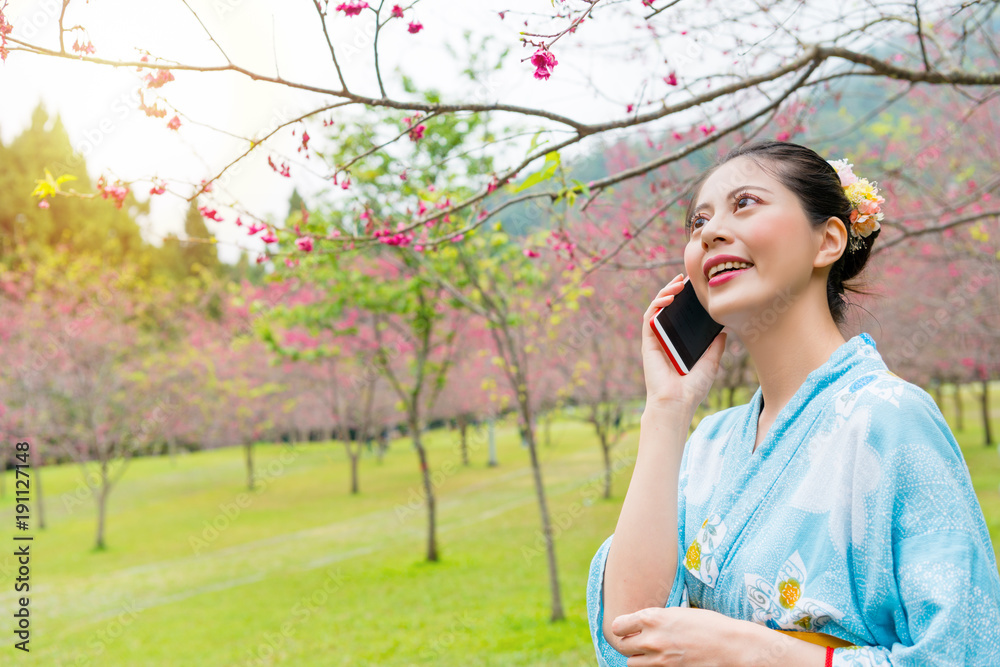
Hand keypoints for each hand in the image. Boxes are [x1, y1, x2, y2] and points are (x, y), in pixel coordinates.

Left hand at [611, 607, 744, 665]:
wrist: (732, 646)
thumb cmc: (709, 625)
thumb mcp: (678, 613)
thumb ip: (656, 619)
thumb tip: (640, 625)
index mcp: (652, 618)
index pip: (618, 626)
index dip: (624, 627)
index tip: (629, 628)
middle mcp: (652, 640)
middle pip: (623, 647)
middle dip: (630, 644)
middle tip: (642, 641)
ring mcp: (660, 661)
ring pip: (632, 663)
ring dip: (640, 658)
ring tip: (655, 653)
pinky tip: (665, 661)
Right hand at [641, 274, 726, 413]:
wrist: (677, 402)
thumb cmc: (692, 388)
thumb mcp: (711, 362)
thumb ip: (715, 346)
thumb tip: (724, 330)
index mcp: (679, 342)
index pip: (680, 315)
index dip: (685, 299)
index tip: (695, 286)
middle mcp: (666, 338)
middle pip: (667, 308)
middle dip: (674, 290)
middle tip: (685, 278)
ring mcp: (656, 339)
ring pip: (656, 308)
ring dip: (665, 292)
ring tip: (678, 283)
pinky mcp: (649, 342)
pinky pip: (650, 318)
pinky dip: (657, 304)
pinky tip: (669, 297)